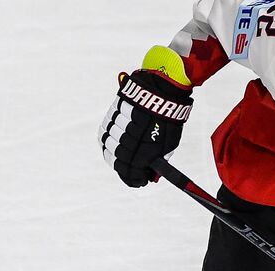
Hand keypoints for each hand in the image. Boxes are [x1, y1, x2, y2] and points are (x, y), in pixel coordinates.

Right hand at [100, 64, 192, 186]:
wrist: (163, 84)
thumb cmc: (169, 115)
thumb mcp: (170, 141)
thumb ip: (160, 160)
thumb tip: (152, 176)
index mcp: (145, 145)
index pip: (132, 171)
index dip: (135, 179)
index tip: (140, 181)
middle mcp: (129, 136)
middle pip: (119, 161)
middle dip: (125, 170)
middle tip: (132, 173)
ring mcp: (119, 124)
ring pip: (110, 148)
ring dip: (116, 156)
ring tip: (124, 158)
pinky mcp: (113, 113)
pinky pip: (104, 134)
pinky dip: (109, 142)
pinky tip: (116, 145)